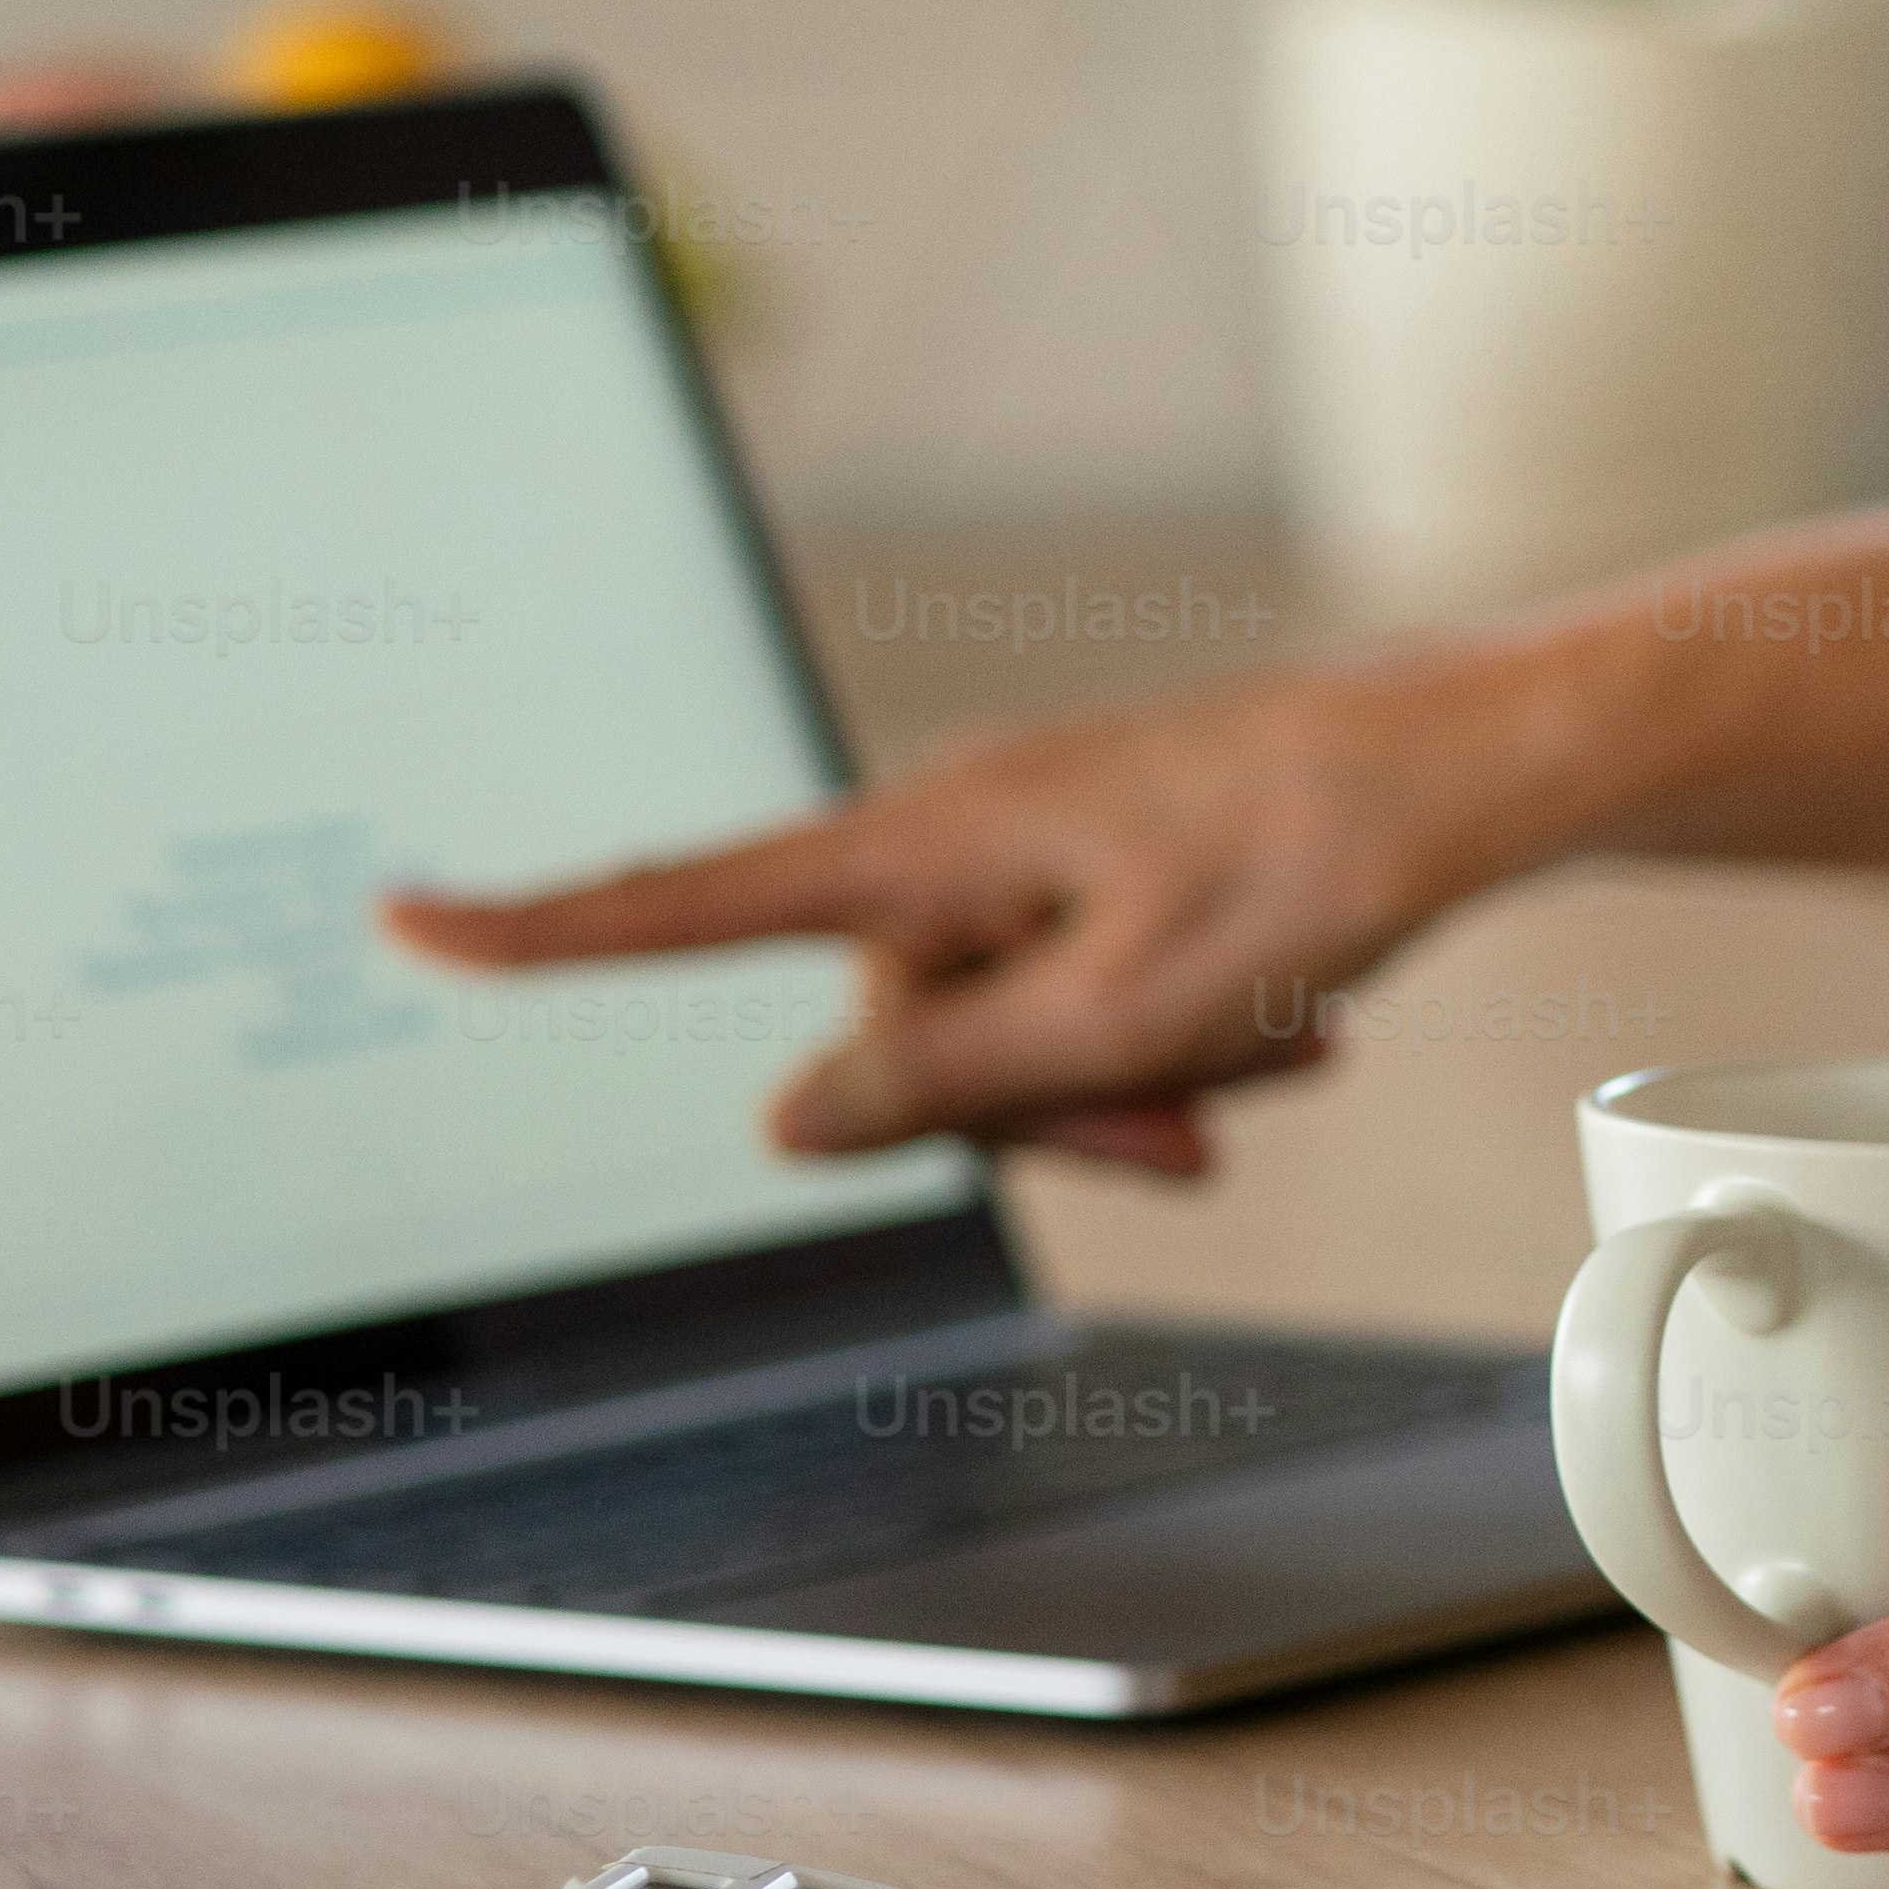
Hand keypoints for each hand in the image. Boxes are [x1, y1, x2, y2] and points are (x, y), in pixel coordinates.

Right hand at [378, 491, 1888, 1167]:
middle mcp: (958, 834)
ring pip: (1010, 1028)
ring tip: (1276, 1049)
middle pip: (901, 1032)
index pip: (691, 903)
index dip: (543, 930)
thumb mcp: (1131, 1011)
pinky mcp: (1102, 860)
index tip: (405, 922)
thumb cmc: (1318, 859)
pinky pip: (1086, 988)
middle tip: (1204, 1122)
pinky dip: (1173, 1030)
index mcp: (931, 846)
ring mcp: (1032, 845)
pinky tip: (1291, 1028)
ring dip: (1129, 1077)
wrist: (1483, 766)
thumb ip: (948, 1076)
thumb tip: (788, 1120)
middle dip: (1037, 1107)